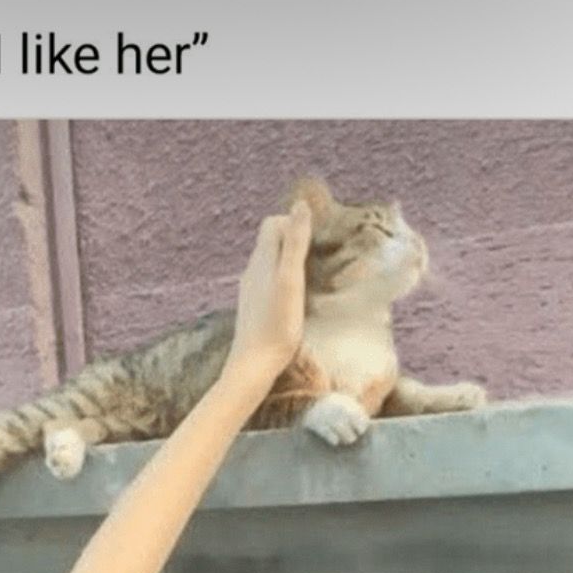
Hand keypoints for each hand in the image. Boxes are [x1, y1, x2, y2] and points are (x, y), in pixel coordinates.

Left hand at [224, 200, 311, 384]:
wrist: (253, 366)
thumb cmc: (276, 325)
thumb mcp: (290, 280)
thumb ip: (294, 243)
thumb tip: (299, 205)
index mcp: (260, 260)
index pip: (272, 223)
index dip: (293, 223)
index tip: (316, 238)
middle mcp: (252, 272)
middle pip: (272, 242)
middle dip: (296, 241)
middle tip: (321, 256)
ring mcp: (251, 291)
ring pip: (272, 264)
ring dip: (292, 263)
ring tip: (315, 276)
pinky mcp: (254, 309)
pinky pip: (271, 284)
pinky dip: (287, 282)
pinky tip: (300, 299)